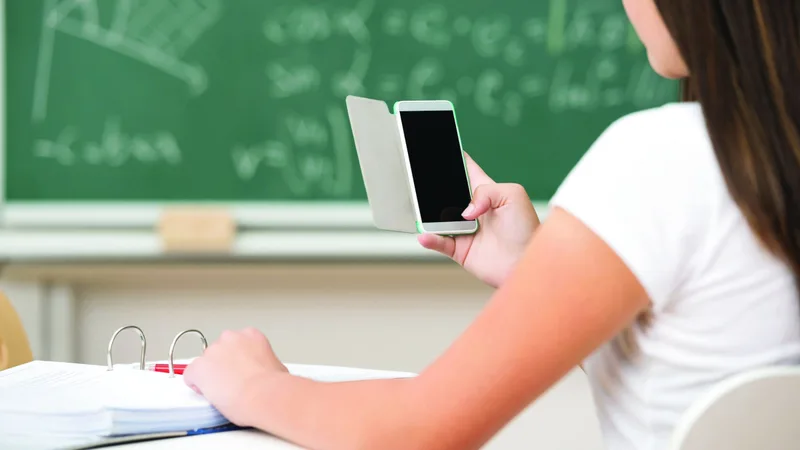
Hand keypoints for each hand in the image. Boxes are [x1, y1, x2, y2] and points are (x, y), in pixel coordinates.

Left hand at [183, 328, 288, 425]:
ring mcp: (213, 351)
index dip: (238, 360)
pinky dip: (196, 385)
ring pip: (206, 363)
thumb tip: (266, 373)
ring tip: (223, 391)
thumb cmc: (273, 384)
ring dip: (211, 375)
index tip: (242, 371)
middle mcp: (230, 338)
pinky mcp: (198, 367)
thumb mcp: (278, 367)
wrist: (262, 394)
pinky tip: (208, 393)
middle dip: (224, 365)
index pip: (238, 344)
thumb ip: (266, 363)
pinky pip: (191, 375)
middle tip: (233, 382)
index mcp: (251, 335)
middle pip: (220, 351)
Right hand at [418, 154, 538, 287]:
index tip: (441, 149)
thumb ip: (487, 191)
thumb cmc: (527, 230)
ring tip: (422, 211)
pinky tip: (425, 234)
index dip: (455, 160)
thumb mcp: (513, 195)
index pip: (467, 171)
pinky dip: (430, 239)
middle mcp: (473, 210)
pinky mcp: (460, 249)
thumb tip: (465, 210)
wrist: (527, 262)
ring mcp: (465, 230)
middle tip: (420, 181)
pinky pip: (439, 242)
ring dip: (428, 215)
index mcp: (487, 192)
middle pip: (446, 194)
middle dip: (433, 188)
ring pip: (438, 218)